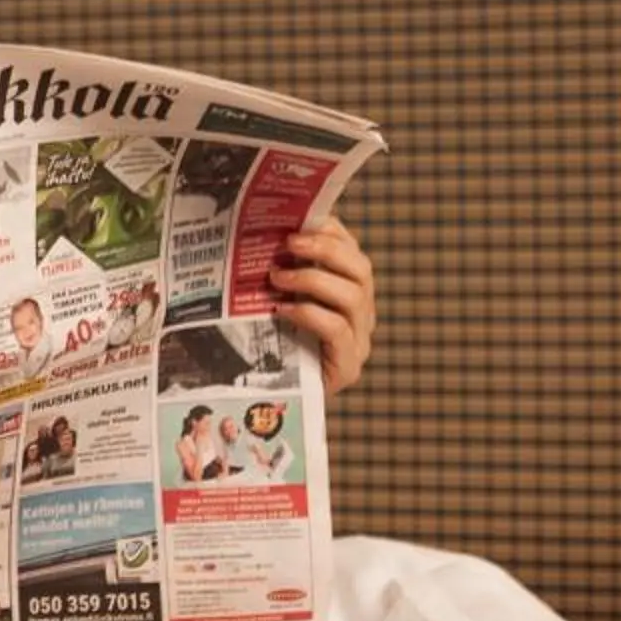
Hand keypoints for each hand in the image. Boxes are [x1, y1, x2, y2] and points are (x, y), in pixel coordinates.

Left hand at [269, 219, 376, 395]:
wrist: (277, 397)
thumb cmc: (275, 342)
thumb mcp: (279, 299)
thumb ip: (281, 271)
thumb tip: (258, 233)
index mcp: (350, 290)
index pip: (352, 251)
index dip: (331, 232)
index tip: (298, 222)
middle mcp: (362, 312)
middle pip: (362, 269)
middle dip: (325, 249)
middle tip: (288, 244)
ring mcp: (360, 340)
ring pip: (353, 297)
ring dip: (313, 280)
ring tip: (277, 277)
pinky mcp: (348, 366)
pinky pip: (337, 330)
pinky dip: (309, 314)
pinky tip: (281, 309)